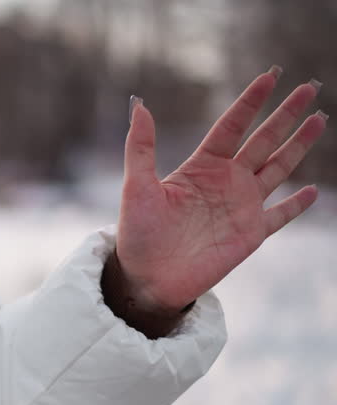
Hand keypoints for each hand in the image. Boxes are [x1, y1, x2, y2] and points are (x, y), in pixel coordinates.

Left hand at [116, 68, 327, 312]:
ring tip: (319, 119)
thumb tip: (139, 106)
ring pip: (278, 168)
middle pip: (262, 140)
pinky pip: (280, 215)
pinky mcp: (251, 234)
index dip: (251, 101)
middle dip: (285, 114)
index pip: (231, 126)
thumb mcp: (136, 187)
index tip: (271, 75)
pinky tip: (313, 191)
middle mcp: (225, 182)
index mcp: (200, 168)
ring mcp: (241, 207)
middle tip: (308, 87)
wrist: (145, 279)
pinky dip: (297, 204)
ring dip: (298, 145)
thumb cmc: (137, 234)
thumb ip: (140, 148)